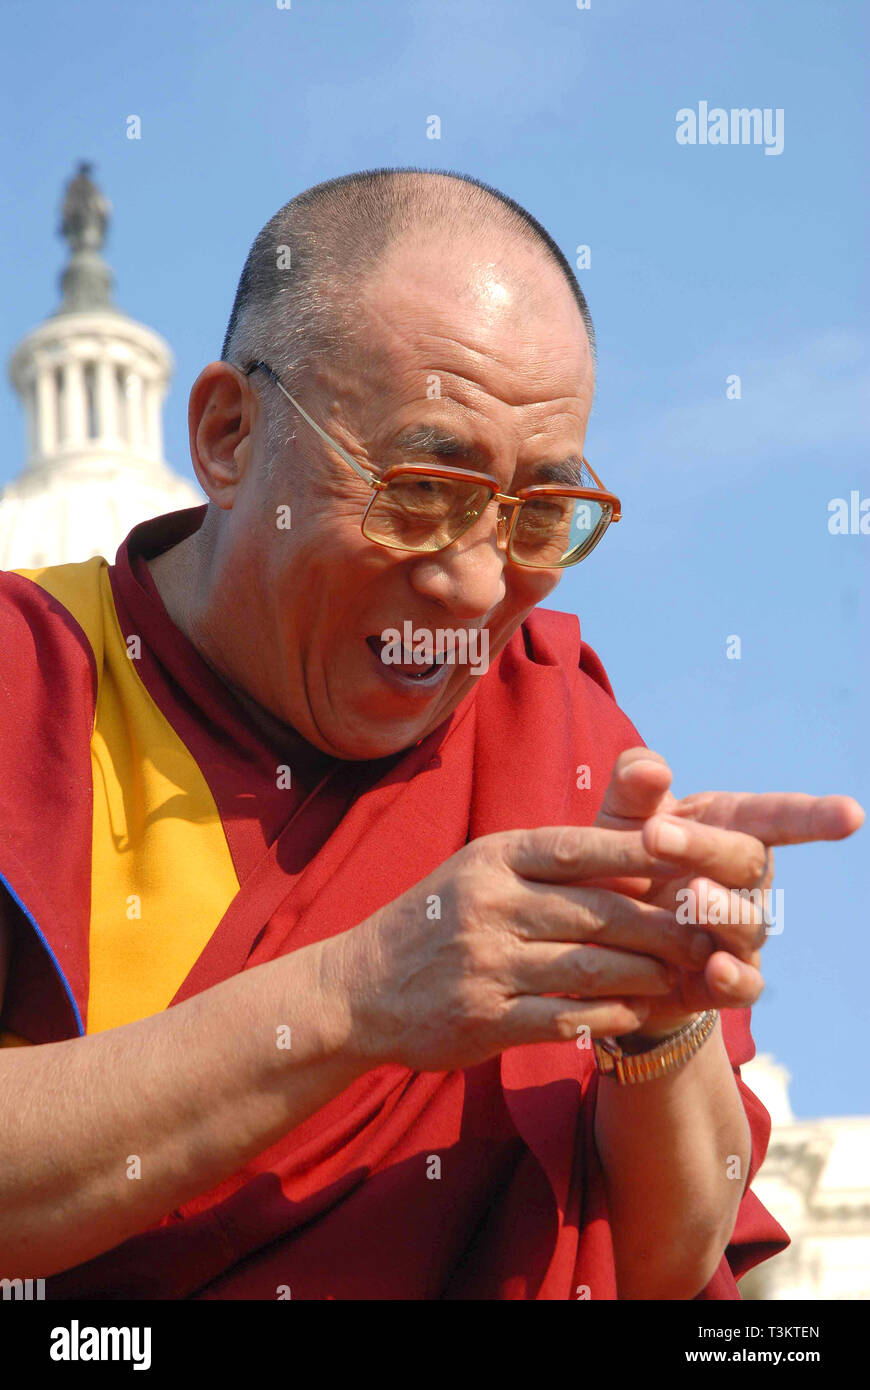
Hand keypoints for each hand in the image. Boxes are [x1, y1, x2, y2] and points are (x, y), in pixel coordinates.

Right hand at [333, 821, 770, 1073]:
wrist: (358, 988)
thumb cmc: (435, 922)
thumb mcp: (477, 872)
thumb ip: (544, 863)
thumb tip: (633, 850)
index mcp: (492, 859)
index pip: (578, 847)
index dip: (639, 851)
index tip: (693, 854)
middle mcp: (489, 905)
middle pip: (598, 911)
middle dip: (662, 924)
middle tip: (708, 933)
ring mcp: (485, 964)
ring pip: (590, 967)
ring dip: (646, 974)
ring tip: (682, 975)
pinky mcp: (484, 1019)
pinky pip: (564, 1018)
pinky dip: (608, 1017)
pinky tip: (636, 1014)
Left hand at [594, 749, 864, 1035]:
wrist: (604, 937)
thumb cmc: (623, 861)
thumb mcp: (620, 819)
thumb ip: (633, 787)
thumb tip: (651, 771)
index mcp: (729, 830)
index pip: (778, 817)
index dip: (815, 817)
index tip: (852, 815)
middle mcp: (745, 882)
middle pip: (748, 861)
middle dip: (705, 847)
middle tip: (655, 833)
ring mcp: (739, 933)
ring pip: (748, 923)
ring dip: (721, 909)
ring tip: (691, 895)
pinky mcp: (723, 983)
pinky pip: (743, 986)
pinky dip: (733, 979)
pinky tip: (715, 969)